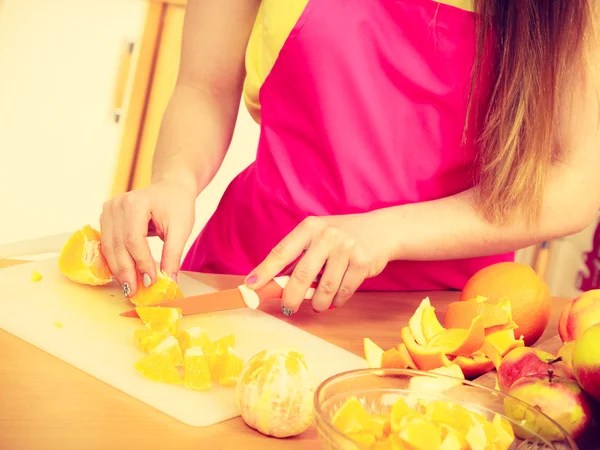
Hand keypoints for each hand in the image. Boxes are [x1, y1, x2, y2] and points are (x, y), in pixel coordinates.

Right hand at [99, 180, 195, 296]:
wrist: (171, 188)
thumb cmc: (177, 205)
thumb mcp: (181, 229)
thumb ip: (173, 255)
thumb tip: (169, 281)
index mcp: (135, 203)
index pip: (134, 239)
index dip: (141, 263)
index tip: (151, 282)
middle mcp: (116, 205)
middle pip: (117, 246)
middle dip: (127, 271)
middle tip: (135, 292)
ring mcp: (108, 211)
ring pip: (109, 248)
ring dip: (119, 270)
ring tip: (130, 288)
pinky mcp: (106, 219)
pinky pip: (107, 245)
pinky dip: (115, 262)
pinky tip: (124, 275)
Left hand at [245, 213, 391, 313]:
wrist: (381, 230)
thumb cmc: (342, 236)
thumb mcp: (318, 236)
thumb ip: (299, 256)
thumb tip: (273, 284)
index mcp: (309, 228)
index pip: (281, 252)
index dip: (265, 271)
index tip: (251, 286)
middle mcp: (327, 236)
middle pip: (302, 275)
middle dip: (291, 297)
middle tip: (288, 308)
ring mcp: (346, 248)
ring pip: (324, 288)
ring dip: (318, 303)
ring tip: (318, 305)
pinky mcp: (362, 263)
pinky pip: (343, 291)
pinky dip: (336, 300)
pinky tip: (335, 299)